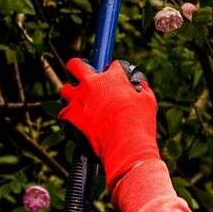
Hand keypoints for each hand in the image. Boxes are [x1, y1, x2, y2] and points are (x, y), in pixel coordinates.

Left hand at [60, 58, 159, 189]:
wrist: (125, 146)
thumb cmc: (139, 124)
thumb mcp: (148, 100)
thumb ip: (141, 88)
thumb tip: (138, 84)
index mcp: (113, 77)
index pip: (112, 64)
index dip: (114, 71)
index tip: (114, 76)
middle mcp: (92, 84)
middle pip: (75, 65)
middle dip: (78, 67)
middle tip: (84, 76)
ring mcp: (78, 99)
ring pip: (66, 89)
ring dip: (73, 94)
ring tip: (81, 103)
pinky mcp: (69, 116)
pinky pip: (64, 113)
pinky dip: (70, 118)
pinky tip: (79, 123)